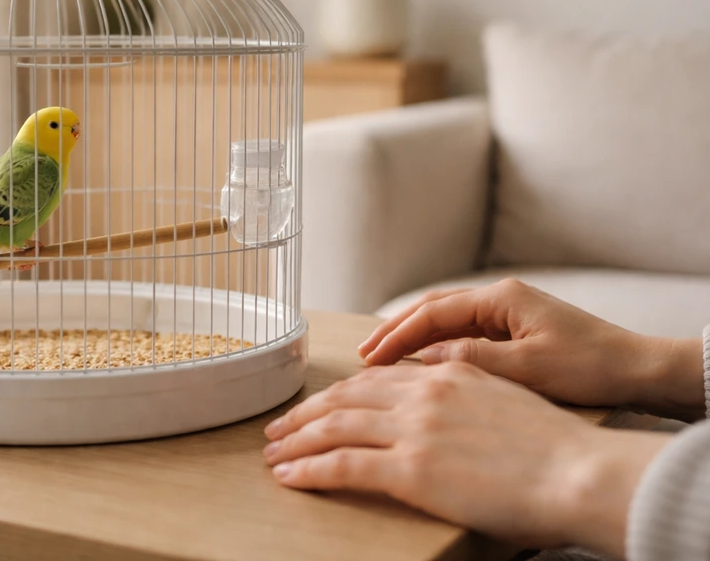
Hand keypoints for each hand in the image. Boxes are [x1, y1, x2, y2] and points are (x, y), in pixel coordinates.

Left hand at [263, 361, 668, 554]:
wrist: (580, 473)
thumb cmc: (557, 451)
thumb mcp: (506, 404)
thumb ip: (467, 400)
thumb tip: (447, 416)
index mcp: (447, 375)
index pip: (376, 379)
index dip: (340, 393)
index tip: (319, 405)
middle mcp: (423, 393)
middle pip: (345, 398)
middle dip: (306, 413)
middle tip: (280, 427)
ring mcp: (413, 429)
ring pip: (334, 427)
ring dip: (296, 441)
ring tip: (273, 453)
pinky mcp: (409, 468)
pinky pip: (341, 465)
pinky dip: (308, 470)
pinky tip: (289, 477)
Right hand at [357, 278, 705, 421]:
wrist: (638, 369)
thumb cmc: (590, 366)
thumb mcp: (527, 368)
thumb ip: (473, 360)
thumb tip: (425, 358)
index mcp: (500, 297)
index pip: (433, 313)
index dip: (397, 335)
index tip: (370, 357)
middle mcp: (499, 297)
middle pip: (433, 309)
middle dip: (396, 330)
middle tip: (364, 354)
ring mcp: (507, 312)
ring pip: (446, 319)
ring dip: (413, 336)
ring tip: (382, 355)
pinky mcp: (514, 329)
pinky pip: (463, 332)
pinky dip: (436, 344)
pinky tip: (423, 361)